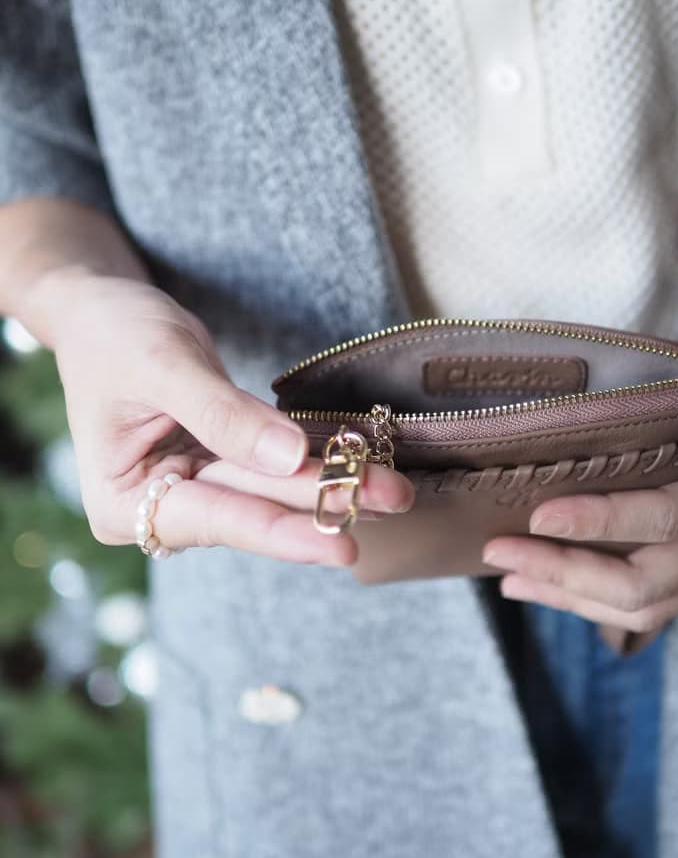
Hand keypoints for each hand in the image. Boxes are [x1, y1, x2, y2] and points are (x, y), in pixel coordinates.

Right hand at [52, 276, 413, 563]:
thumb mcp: (162, 364)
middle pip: (254, 509)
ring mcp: (193, 488)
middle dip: (325, 503)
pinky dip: (318, 460)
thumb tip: (289, 459)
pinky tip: (366, 463)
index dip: (281, 532)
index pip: (216, 519)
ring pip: (273, 491)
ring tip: (395, 487)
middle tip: (394, 499)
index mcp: (122, 503)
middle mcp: (159, 508)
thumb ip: (223, 415)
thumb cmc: (113, 333)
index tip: (341, 546)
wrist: (102, 311)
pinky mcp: (221, 466)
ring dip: (335, 484)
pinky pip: (275, 467)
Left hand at [483, 349, 677, 633]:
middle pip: (643, 585)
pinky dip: (590, 602)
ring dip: (568, 596)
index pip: (669, 518)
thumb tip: (605, 376)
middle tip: (497, 550)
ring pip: (642, 608)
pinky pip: (650, 605)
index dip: (602, 522)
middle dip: (562, 572)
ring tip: (509, 577)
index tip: (539, 514)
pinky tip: (546, 586)